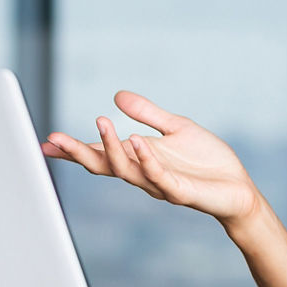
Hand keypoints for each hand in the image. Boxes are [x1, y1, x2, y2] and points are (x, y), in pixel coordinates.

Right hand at [42, 91, 260, 227]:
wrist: (238, 188)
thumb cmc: (206, 161)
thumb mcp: (176, 128)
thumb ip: (148, 114)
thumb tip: (117, 95)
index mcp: (140, 158)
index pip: (101, 154)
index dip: (75, 149)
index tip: (48, 142)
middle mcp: (144, 174)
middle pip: (104, 165)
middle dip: (79, 153)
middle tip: (54, 140)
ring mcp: (160, 184)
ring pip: (126, 170)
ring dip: (111, 148)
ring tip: (101, 123)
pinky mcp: (181, 191)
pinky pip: (158, 176)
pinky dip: (146, 159)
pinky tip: (137, 141)